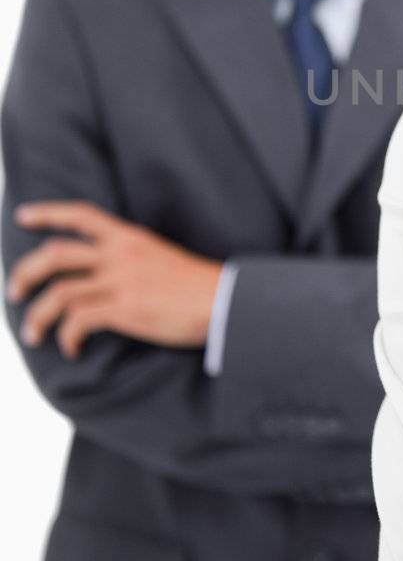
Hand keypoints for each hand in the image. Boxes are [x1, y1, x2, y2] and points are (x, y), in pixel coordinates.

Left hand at [6, 201, 223, 357]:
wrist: (223, 300)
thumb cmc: (196, 285)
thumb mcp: (159, 257)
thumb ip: (130, 259)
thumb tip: (105, 274)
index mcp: (129, 237)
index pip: (82, 215)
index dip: (48, 213)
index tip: (23, 216)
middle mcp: (120, 254)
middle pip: (55, 254)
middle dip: (26, 272)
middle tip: (14, 290)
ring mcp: (121, 281)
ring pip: (59, 292)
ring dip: (37, 315)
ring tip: (31, 334)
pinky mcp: (125, 309)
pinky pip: (78, 321)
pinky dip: (67, 337)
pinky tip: (71, 348)